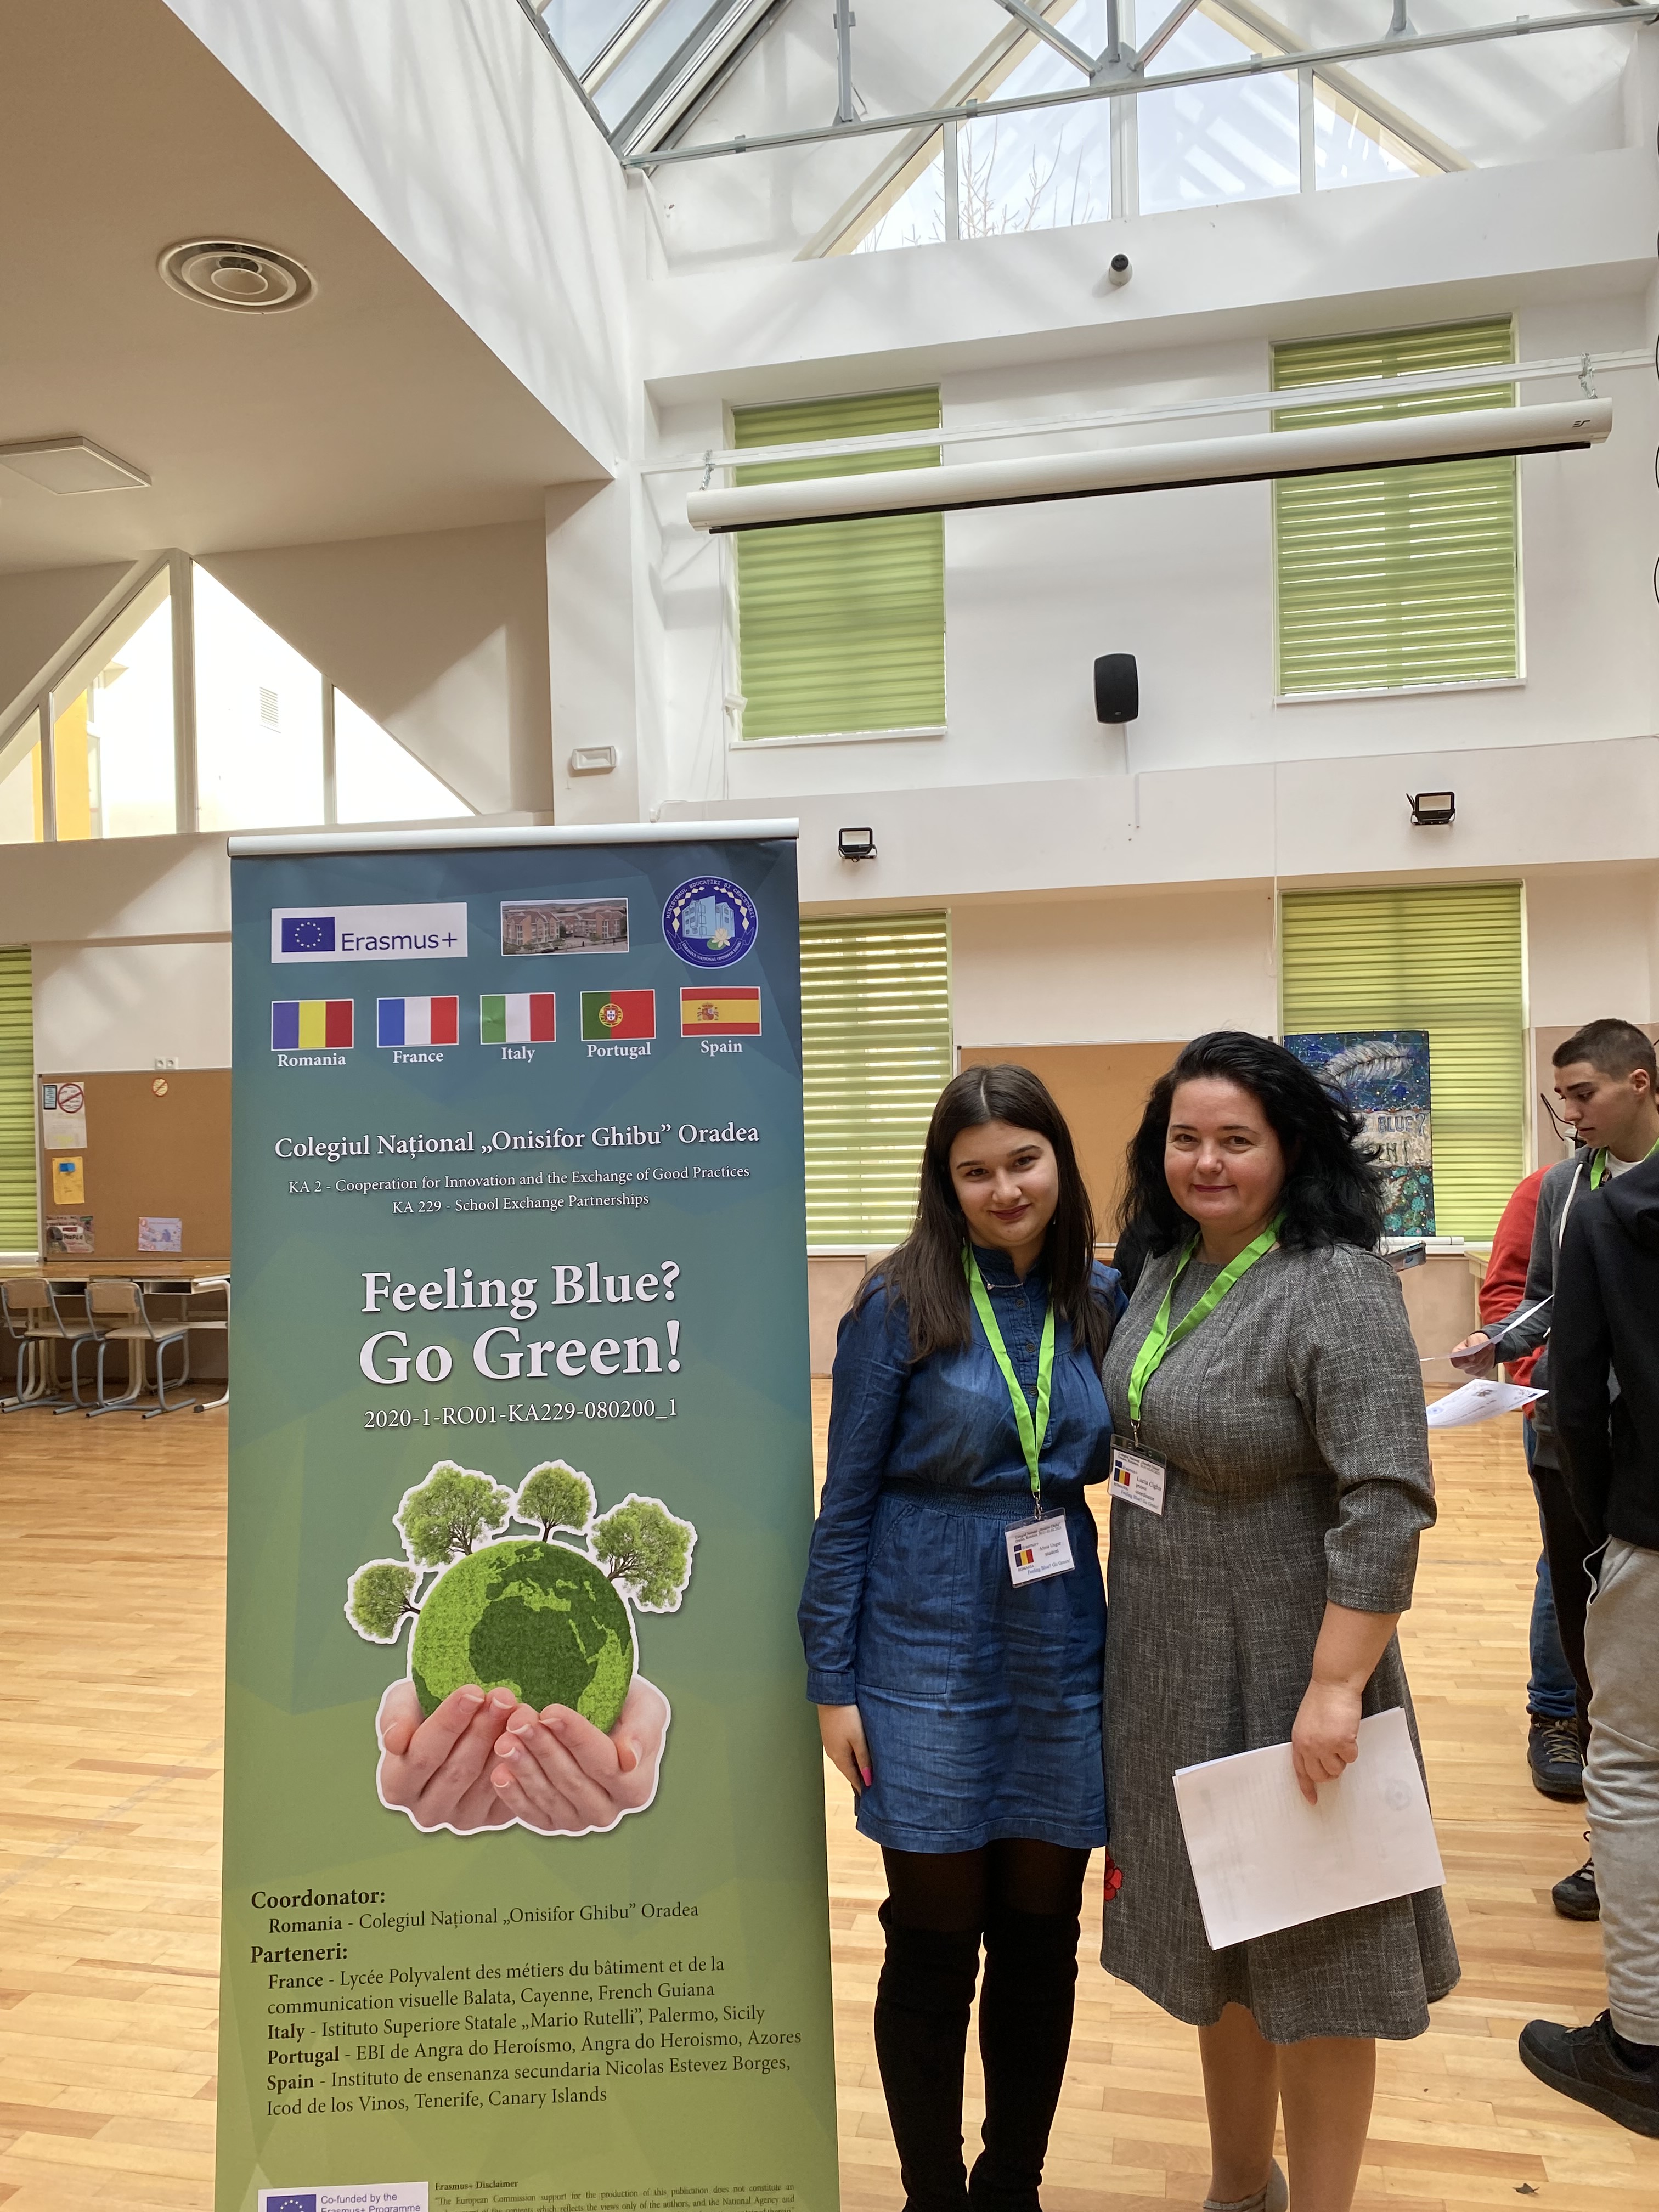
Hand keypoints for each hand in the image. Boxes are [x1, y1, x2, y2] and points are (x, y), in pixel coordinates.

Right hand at [376, 1679, 518, 1832]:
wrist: (457, 1725)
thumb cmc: (423, 1710)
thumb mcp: (403, 1703)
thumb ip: (395, 1718)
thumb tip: (396, 1741)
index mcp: (397, 1787)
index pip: (422, 1756)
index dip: (449, 1723)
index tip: (473, 1690)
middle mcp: (426, 1812)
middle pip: (457, 1770)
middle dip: (483, 1728)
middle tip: (504, 1695)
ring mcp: (461, 1820)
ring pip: (486, 1780)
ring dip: (506, 1741)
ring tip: (519, 1708)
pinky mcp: (493, 1819)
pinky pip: (510, 1790)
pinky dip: (522, 1761)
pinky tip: (531, 1732)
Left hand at [488, 1675, 669, 1835]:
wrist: (603, 1718)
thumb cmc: (627, 1707)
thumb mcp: (646, 1707)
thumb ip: (643, 1730)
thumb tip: (629, 1759)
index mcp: (637, 1787)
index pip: (604, 1762)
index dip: (576, 1736)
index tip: (550, 1710)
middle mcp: (609, 1812)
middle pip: (572, 1780)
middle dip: (543, 1748)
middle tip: (518, 1719)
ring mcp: (578, 1822)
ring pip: (548, 1796)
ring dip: (524, 1768)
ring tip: (504, 1740)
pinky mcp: (551, 1823)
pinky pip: (531, 1813)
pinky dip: (513, 1794)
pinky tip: (498, 1772)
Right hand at [817, 1703, 870, 1796]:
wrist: (832, 1695)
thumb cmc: (847, 1716)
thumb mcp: (859, 1739)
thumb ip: (863, 1759)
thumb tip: (867, 1779)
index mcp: (839, 1757)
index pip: (853, 1779)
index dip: (863, 1788)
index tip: (872, 1797)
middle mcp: (833, 1753)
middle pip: (849, 1770)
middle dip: (860, 1778)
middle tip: (873, 1786)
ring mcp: (830, 1744)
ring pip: (845, 1761)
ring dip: (856, 1766)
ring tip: (868, 1772)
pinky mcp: (831, 1735)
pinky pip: (842, 1751)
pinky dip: (851, 1756)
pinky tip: (858, 1754)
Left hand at [1291, 1677, 1363, 1804]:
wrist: (1333, 1685)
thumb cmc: (1321, 1701)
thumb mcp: (1306, 1724)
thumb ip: (1309, 1743)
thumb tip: (1319, 1762)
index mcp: (1298, 1741)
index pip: (1300, 1771)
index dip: (1307, 1787)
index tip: (1312, 1800)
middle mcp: (1309, 1746)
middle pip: (1320, 1776)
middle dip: (1330, 1772)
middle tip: (1336, 1758)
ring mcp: (1325, 1746)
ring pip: (1337, 1770)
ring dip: (1341, 1758)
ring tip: (1341, 1738)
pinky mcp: (1342, 1742)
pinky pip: (1350, 1758)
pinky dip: (1352, 1748)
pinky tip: (1348, 1732)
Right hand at [1449, 1332, 1496, 1376]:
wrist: (1480, 1345)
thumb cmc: (1474, 1342)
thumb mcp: (1472, 1338)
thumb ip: (1473, 1343)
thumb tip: (1475, 1348)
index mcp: (1455, 1357)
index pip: (1458, 1362)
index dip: (1465, 1360)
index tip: (1473, 1356)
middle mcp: (1462, 1366)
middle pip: (1473, 1363)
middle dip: (1482, 1353)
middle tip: (1489, 1345)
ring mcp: (1471, 1371)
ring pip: (1482, 1365)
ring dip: (1488, 1355)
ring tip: (1491, 1346)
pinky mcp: (1480, 1373)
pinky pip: (1488, 1367)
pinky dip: (1491, 1359)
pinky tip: (1490, 1353)